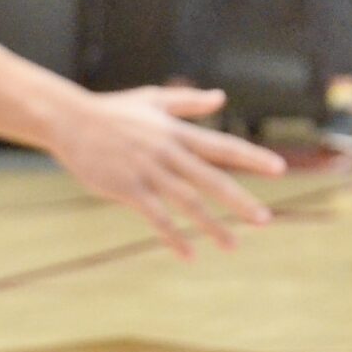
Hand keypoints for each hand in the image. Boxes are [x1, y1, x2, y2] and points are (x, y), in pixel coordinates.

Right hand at [49, 86, 286, 258]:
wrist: (71, 121)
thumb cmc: (115, 110)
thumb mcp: (155, 99)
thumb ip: (189, 102)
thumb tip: (221, 97)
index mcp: (179, 132)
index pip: (224, 147)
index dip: (253, 158)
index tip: (280, 168)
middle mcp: (169, 153)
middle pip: (212, 180)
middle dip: (240, 201)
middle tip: (265, 220)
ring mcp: (149, 173)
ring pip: (188, 204)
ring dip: (212, 226)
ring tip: (234, 245)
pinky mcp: (128, 190)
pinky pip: (156, 218)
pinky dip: (174, 236)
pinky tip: (190, 253)